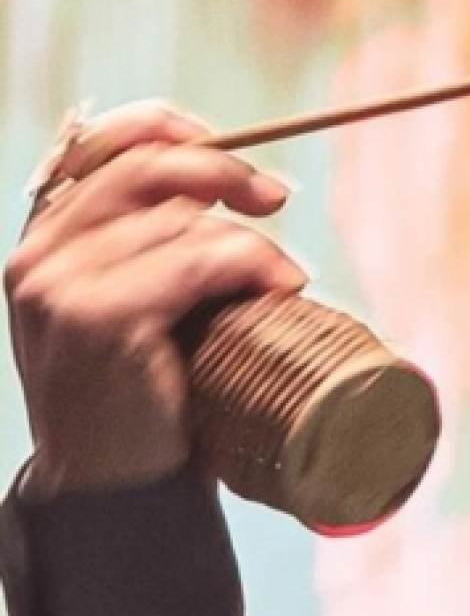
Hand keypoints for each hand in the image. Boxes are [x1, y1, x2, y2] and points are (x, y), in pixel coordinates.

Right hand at [6, 103, 305, 498]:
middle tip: (277, 200)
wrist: (108, 487)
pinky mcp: (99, 318)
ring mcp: (61, 285)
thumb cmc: (139, 398)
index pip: (99, 143)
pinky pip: (197, 261)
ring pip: (183, 219)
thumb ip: (148, 250)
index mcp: (43, 241)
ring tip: (283, 280)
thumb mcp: (132, 310)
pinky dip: (253, 265)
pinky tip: (280, 290)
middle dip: (226, 171)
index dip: (170, 128)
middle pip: (147, 166)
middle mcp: (40, 254)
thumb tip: (235, 188)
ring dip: (252, 242)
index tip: (232, 153)